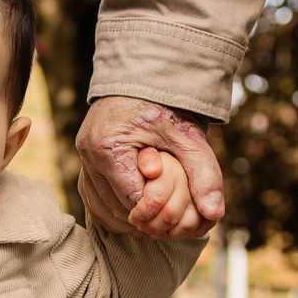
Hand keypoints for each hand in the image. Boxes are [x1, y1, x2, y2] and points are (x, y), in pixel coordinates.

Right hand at [76, 97, 224, 238]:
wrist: (145, 75)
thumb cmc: (166, 104)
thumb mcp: (188, 137)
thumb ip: (203, 173)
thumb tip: (215, 213)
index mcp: (110, 148)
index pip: (133, 200)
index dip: (157, 213)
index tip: (178, 214)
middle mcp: (88, 154)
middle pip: (115, 208)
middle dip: (143, 219)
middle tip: (170, 221)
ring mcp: (82, 157)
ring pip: (100, 208)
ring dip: (126, 218)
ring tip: (155, 216)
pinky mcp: (83, 160)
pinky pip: (92, 198)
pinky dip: (112, 209)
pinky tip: (136, 209)